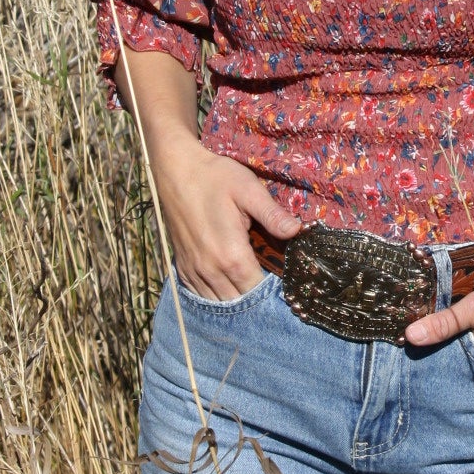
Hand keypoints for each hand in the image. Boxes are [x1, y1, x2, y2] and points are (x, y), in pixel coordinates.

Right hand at [147, 128, 301, 300]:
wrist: (175, 170)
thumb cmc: (215, 177)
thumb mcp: (249, 190)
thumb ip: (272, 215)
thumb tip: (298, 231)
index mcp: (231, 255)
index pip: (257, 291)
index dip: (273, 293)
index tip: (287, 286)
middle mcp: (211, 270)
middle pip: (239, 302)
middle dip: (257, 300)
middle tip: (274, 290)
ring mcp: (194, 270)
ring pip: (219, 303)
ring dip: (237, 301)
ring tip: (254, 291)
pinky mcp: (183, 267)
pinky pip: (201, 296)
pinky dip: (217, 297)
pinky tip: (229, 288)